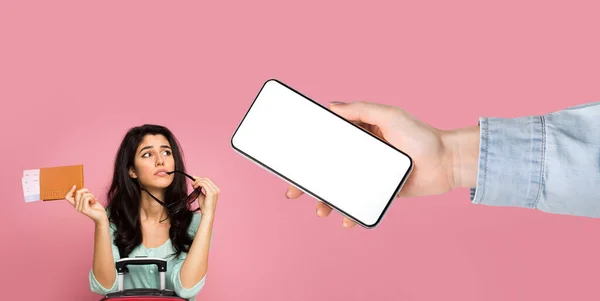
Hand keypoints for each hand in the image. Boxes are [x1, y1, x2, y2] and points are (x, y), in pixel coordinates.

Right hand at [65, 185, 106, 223]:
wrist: (102, 216)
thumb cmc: (96, 207)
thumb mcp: (89, 198)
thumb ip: (84, 195)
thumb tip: (82, 189)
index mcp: (76, 204)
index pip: (67, 197)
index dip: (70, 191)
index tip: (75, 186)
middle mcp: (76, 207)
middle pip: (77, 193)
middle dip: (86, 190)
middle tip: (91, 195)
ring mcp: (79, 209)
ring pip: (83, 195)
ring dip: (91, 195)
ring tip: (94, 199)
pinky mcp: (84, 210)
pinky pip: (86, 198)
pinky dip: (92, 197)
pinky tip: (94, 201)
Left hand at [192, 177, 219, 214]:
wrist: (207, 213)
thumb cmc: (205, 206)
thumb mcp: (201, 195)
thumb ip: (198, 189)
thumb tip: (193, 182)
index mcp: (215, 189)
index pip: (207, 181)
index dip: (200, 178)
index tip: (194, 178)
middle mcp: (216, 189)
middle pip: (206, 179)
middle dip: (198, 179)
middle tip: (192, 182)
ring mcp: (214, 190)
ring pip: (204, 181)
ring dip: (197, 182)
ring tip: (193, 186)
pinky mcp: (211, 192)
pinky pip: (203, 184)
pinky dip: (198, 184)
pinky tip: (195, 187)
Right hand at [285, 101, 469, 227]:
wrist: (447, 163)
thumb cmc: (420, 135)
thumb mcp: (389, 115)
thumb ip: (361, 110)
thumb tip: (332, 106)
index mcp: (359, 135)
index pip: (327, 142)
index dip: (307, 151)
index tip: (290, 160)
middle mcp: (361, 155)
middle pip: (327, 169)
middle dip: (308, 182)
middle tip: (293, 192)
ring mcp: (369, 175)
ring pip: (340, 189)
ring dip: (327, 201)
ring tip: (321, 210)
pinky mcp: (380, 192)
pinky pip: (360, 204)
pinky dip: (351, 213)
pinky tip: (346, 219)